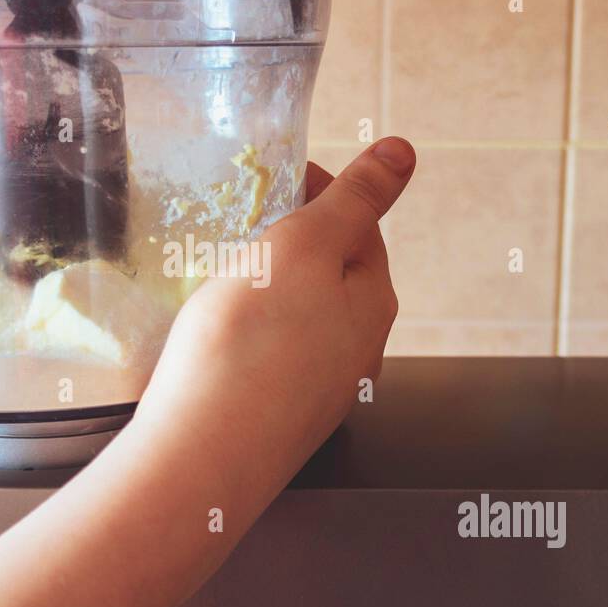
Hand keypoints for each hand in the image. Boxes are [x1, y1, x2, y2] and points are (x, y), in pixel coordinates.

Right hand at [129, 137, 415, 504]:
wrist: (202, 454)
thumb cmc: (250, 342)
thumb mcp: (306, 246)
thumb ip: (355, 198)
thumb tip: (405, 152)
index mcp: (374, 302)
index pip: (359, 225)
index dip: (320, 188)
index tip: (275, 172)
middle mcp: (358, 350)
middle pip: (330, 273)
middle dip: (292, 241)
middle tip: (241, 220)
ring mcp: (318, 390)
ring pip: (299, 317)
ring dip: (268, 288)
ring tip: (221, 272)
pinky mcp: (276, 417)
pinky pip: (269, 356)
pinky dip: (247, 332)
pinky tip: (215, 333)